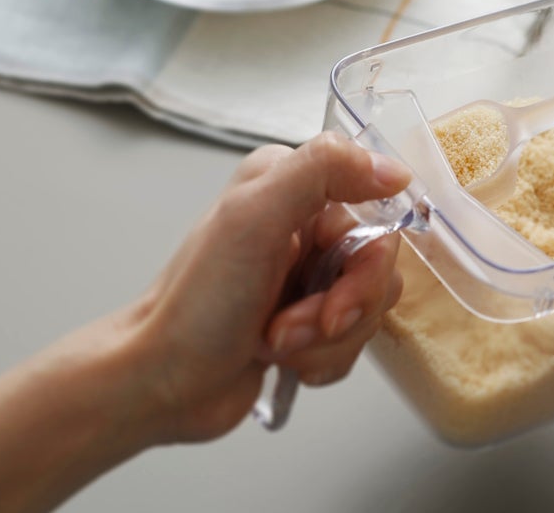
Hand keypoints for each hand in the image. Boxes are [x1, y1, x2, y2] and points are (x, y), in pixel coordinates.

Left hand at [121, 132, 412, 442]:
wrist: (161, 383)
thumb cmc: (195, 305)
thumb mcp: (254, 218)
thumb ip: (323, 170)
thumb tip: (393, 169)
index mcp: (291, 184)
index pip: (376, 213)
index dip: (364, 265)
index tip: (331, 294)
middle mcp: (304, 225)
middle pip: (377, 266)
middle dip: (340, 310)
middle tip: (288, 329)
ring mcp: (307, 277)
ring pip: (369, 308)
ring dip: (325, 341)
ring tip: (274, 344)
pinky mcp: (310, 322)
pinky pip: (355, 341)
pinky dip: (323, 360)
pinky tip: (283, 362)